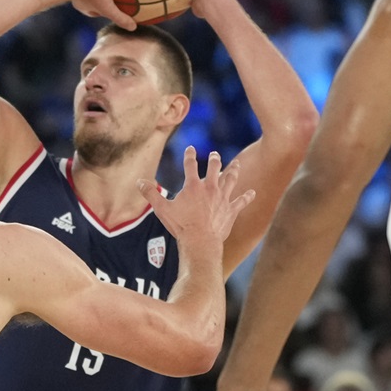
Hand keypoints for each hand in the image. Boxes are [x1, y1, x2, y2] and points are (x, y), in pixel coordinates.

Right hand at [139, 146, 254, 245]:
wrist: (200, 241)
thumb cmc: (180, 225)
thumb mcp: (161, 209)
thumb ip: (150, 194)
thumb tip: (138, 182)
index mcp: (193, 186)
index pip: (190, 165)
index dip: (190, 155)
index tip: (191, 148)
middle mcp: (210, 188)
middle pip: (215, 168)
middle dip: (215, 160)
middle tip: (215, 155)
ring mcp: (222, 198)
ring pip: (230, 180)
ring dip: (233, 171)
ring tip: (236, 165)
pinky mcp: (231, 210)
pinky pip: (241, 201)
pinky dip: (247, 197)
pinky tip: (252, 193)